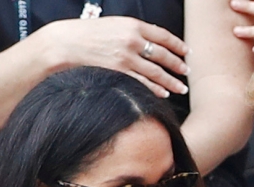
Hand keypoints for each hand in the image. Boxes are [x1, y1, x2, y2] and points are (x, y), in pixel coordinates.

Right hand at [38, 17, 189, 97]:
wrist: (65, 43)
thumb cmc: (87, 34)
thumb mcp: (113, 25)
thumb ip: (131, 32)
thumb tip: (148, 43)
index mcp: (132, 25)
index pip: (162, 36)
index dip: (177, 45)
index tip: (186, 52)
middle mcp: (132, 40)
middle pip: (163, 55)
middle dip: (178, 65)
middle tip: (187, 72)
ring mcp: (126, 58)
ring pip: (157, 72)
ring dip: (172, 81)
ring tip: (182, 88)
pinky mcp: (119, 72)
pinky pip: (143, 83)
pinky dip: (155, 89)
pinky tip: (164, 94)